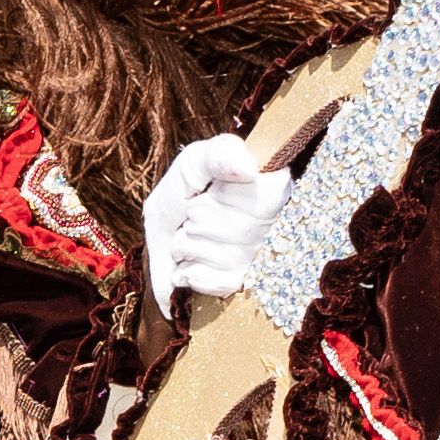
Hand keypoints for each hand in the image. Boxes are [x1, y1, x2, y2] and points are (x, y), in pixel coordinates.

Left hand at [140, 133, 283, 313]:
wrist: (161, 230)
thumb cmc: (184, 190)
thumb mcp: (194, 162)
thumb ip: (219, 154)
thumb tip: (248, 169)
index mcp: (275, 187)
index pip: (271, 197)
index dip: (231, 197)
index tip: (210, 191)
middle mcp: (277, 224)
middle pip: (248, 230)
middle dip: (203, 222)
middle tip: (190, 217)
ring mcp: (263, 258)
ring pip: (235, 258)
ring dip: (193, 248)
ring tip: (185, 239)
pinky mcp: (244, 285)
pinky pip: (227, 284)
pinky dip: (196, 274)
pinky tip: (187, 265)